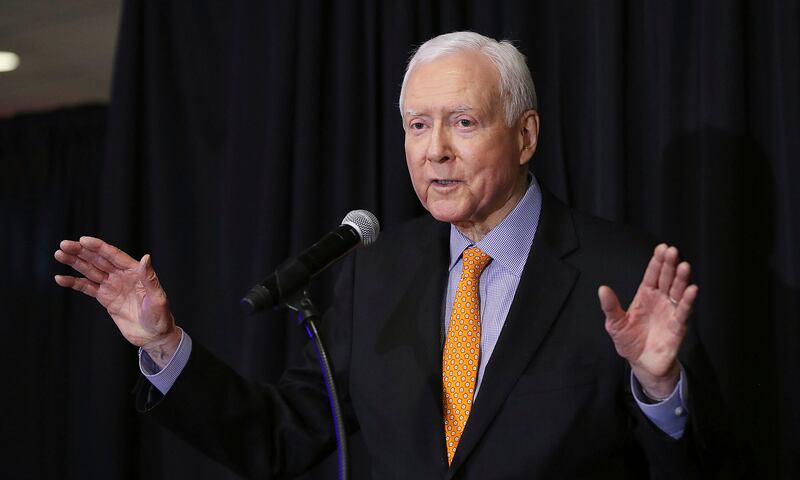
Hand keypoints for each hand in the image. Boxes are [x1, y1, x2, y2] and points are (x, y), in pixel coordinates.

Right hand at [54, 236, 179, 367]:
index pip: (114, 255)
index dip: (98, 247)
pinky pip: (87, 288)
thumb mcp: (157, 298)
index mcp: (135, 272)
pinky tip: (61, 278)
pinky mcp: (105, 298)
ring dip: (75, 263)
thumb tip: (146, 257)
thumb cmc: (160, 317)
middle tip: (64, 245)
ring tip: (59, 254)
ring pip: (90, 271)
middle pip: (98, 260)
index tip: (83, 240)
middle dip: (81, 252)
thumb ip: (149, 278)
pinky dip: (74, 283)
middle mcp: (122, 275)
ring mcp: (112, 286)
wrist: (153, 336)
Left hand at [598, 244, 697, 398]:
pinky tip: (691, 289)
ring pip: (677, 291)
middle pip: (666, 278)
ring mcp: (670, 311)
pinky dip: (687, 300)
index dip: (657, 262)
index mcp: (645, 295)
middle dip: (670, 265)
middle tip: (672, 251)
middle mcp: (660, 300)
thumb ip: (610, 307)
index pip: (652, 275)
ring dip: (681, 279)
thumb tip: (602, 289)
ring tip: (684, 266)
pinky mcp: (678, 326)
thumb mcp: (615, 324)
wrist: (642, 363)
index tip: (661, 248)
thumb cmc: (629, 341)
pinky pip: (684, 311)